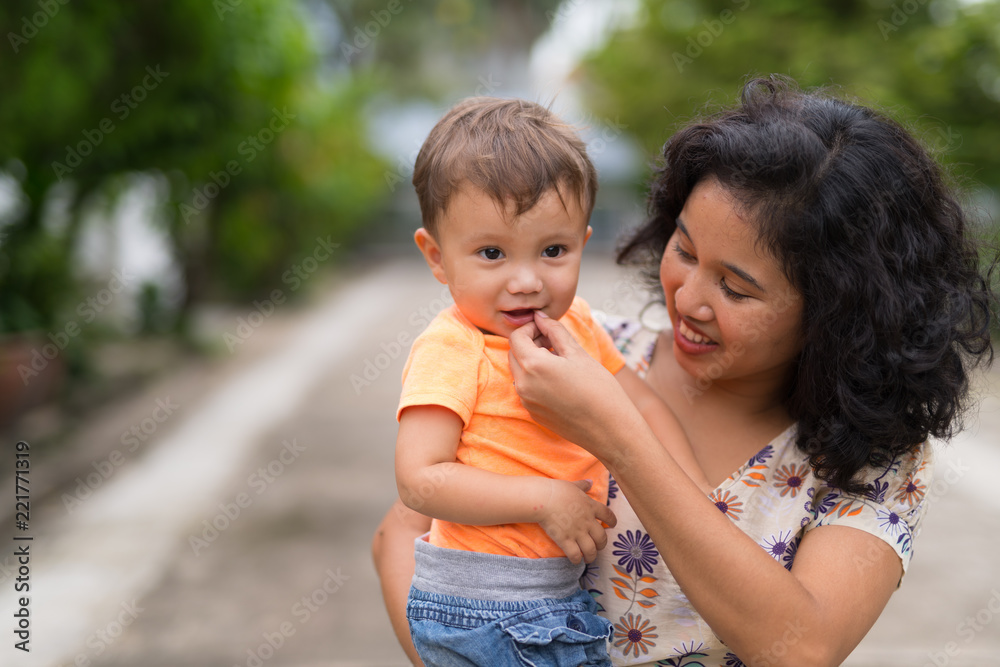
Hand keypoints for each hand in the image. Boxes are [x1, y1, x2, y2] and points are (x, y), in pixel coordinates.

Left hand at [509, 312, 635, 457]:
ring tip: (559, 360)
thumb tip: (540, 317)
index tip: (546, 328)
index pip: (516, 338)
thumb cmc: (599, 389)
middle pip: (514, 354)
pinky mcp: (533, 414)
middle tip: (554, 342)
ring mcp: (527, 402)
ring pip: (519, 372)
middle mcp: (524, 385)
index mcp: (533, 366)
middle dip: (529, 343)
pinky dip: (536, 378)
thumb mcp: (577, 353)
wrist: (610, 430)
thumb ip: (555, 331)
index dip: (530, 328)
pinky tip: (559, 380)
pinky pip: (527, 389)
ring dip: (532, 361)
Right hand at [535, 479, 616, 563]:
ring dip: (591, 556)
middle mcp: (587, 521)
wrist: (544, 499)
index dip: (612, 522)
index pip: (608, 515)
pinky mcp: (566, 540)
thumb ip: (583, 485)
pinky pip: (575, 555)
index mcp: (590, 507)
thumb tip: (590, 481)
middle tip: (598, 547)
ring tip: (588, 559)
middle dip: (602, 545)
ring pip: (591, 550)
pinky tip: (575, 560)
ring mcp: (577, 532)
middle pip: (602, 537)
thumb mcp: (573, 485)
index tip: (612, 526)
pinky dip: (576, 560)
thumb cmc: (557, 490)